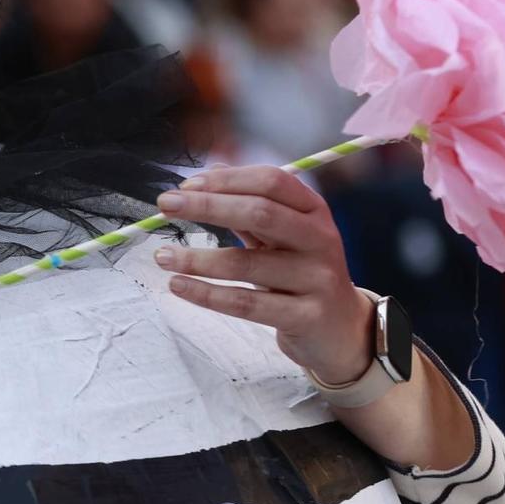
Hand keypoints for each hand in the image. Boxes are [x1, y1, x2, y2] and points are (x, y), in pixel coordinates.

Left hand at [152, 166, 375, 386]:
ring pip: (247, 263)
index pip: (271, 181)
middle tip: (166, 205)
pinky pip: (246, 303)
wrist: (342, 330)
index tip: (186, 186)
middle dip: (207, 206)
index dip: (226, 180)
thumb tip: (209, 173)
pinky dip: (207, 294)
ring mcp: (317, 278)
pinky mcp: (305, 316)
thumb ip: (249, 205)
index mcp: (314, 210)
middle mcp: (320, 239)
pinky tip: (179, 285)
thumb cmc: (302, 273)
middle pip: (260, 213)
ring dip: (197, 258)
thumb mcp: (283, 235)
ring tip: (162, 256)